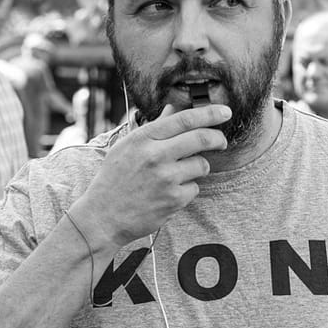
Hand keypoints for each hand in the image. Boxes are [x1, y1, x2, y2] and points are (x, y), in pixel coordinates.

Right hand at [69, 103, 229, 250]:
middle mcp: (155, 155)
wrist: (103, 217)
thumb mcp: (127, 147)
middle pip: (201, 139)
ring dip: (198, 167)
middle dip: (217, 138)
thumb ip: (154, 128)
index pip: (184, 119)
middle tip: (221, 141)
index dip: (209, 113)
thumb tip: (173, 110)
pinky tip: (169, 193)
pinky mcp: (173, 200)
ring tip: (179, 174)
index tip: (224, 112)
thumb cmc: (114, 179)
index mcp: (143, 138)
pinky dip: (187, 189)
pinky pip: (194, 188)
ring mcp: (166, 178)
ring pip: (201, 164)